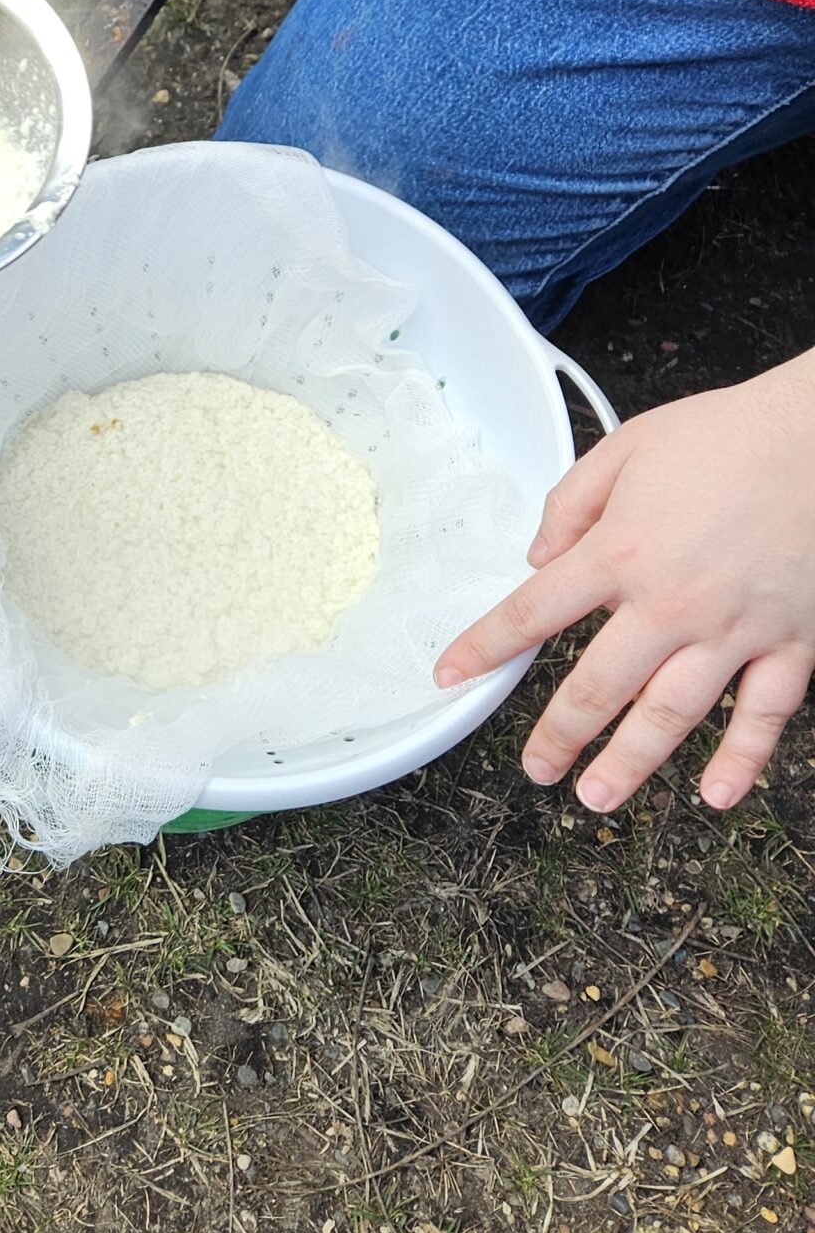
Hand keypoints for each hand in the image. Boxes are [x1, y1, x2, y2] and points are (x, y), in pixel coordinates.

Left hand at [436, 351, 814, 811]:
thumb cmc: (727, 436)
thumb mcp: (626, 448)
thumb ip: (570, 503)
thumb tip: (537, 556)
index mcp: (620, 553)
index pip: (532, 613)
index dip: (484, 647)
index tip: (452, 675)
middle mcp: (670, 603)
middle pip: (597, 685)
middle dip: (559, 735)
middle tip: (536, 767)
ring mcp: (733, 629)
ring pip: (671, 714)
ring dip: (630, 762)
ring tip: (596, 797)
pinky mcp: (791, 641)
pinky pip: (763, 714)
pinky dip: (741, 759)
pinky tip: (714, 795)